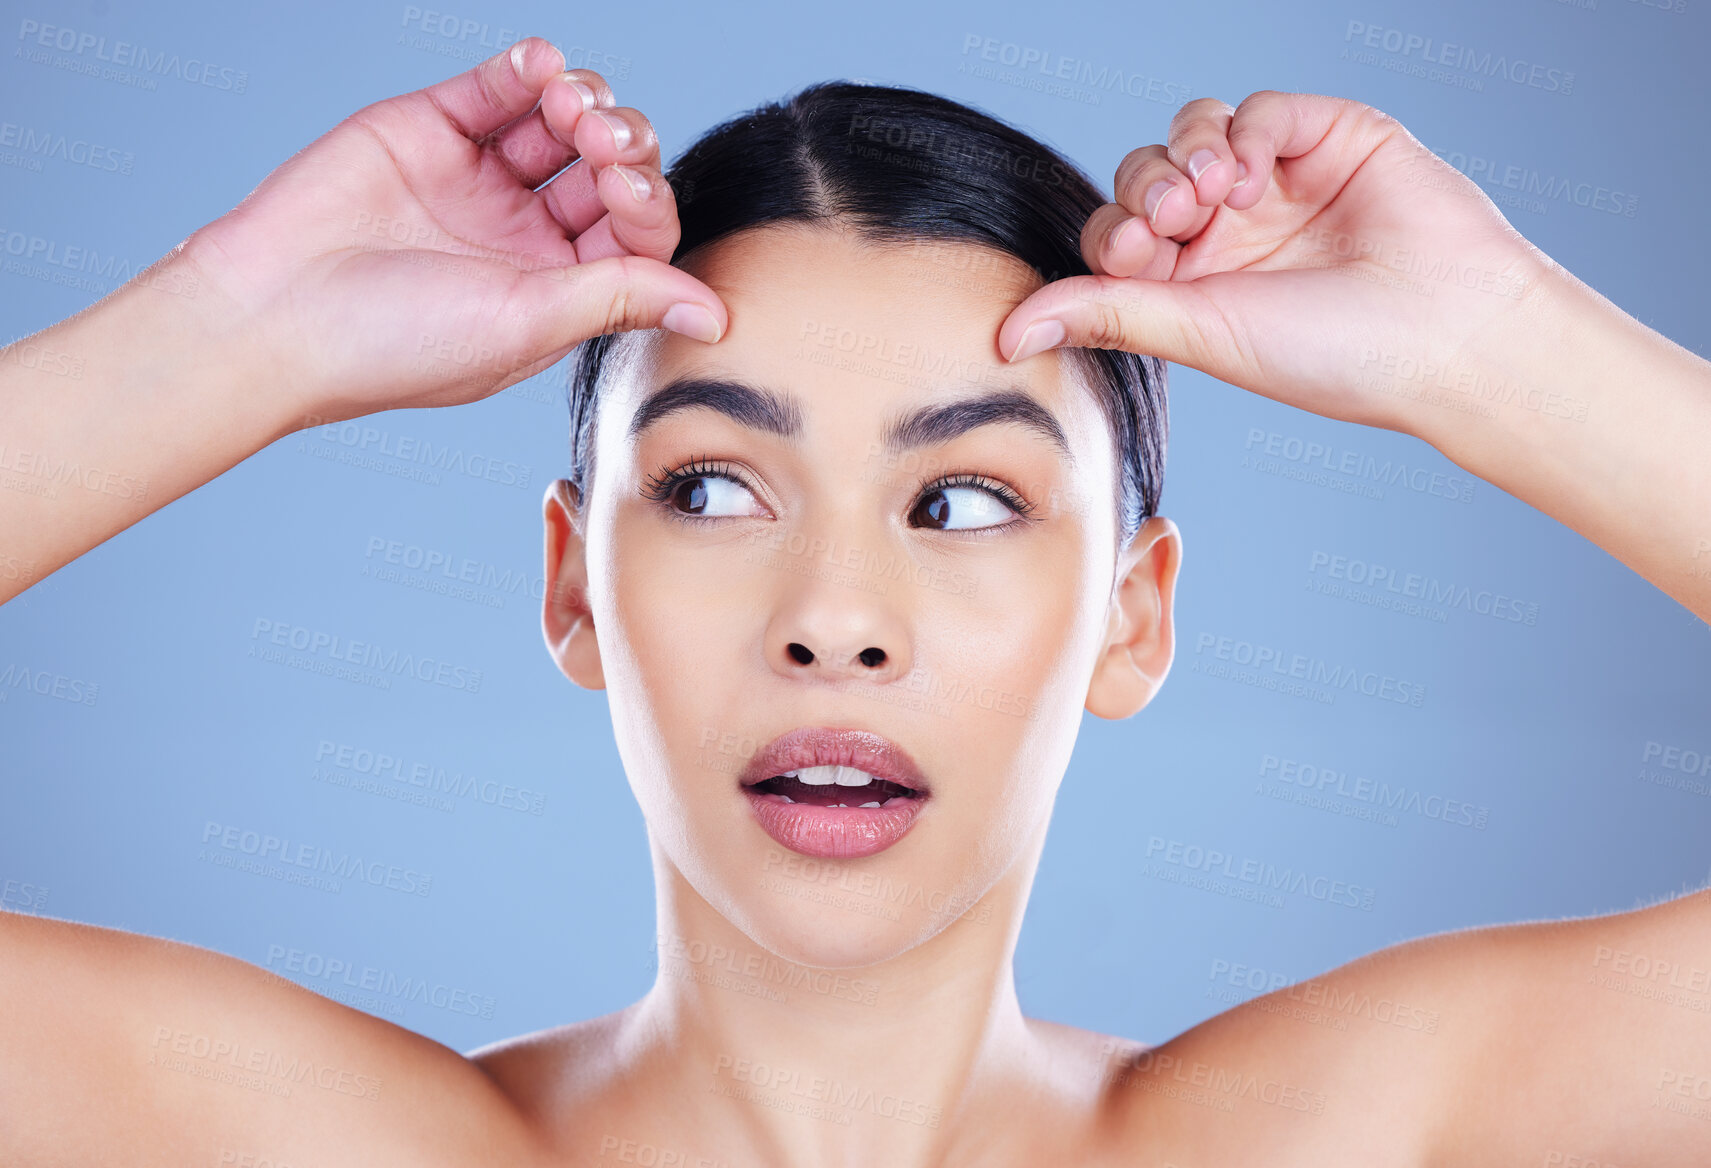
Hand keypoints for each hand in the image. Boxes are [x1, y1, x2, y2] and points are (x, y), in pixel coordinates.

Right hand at [171, 37, 725, 428]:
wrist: (274, 311)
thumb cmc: (395, 342)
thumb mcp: (528, 322)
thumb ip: (623, 296)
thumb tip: (719, 316)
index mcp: (556, 290)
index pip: (636, 234)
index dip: (646, 203)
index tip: (626, 191)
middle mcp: (524, 236)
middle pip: (608, 172)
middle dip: (622, 148)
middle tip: (600, 142)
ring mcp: (478, 180)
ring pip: (560, 123)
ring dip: (584, 102)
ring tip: (569, 106)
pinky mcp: (430, 130)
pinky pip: (497, 88)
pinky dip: (528, 68)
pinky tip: (541, 68)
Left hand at [998, 91, 1565, 443]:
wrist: (1447, 333)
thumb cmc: (1334, 355)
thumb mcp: (1203, 333)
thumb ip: (1107, 313)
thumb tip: (1005, 333)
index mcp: (1197, 285)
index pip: (1117, 237)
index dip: (1112, 235)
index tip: (1133, 255)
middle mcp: (1232, 232)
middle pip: (1144, 177)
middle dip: (1144, 192)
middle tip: (1169, 224)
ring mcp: (1279, 182)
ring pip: (1192, 133)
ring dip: (1185, 156)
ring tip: (1213, 196)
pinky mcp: (1327, 136)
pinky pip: (1256, 108)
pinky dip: (1242, 131)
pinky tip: (1256, 175)